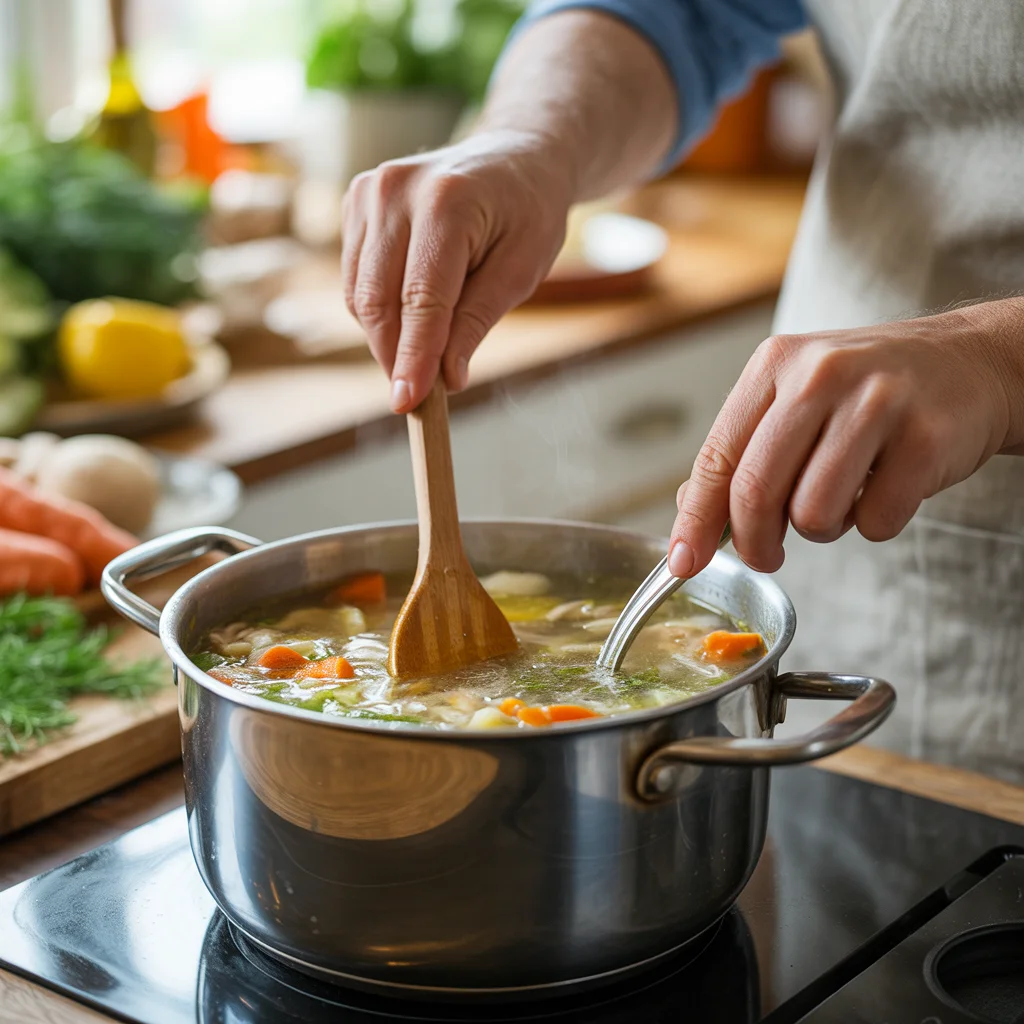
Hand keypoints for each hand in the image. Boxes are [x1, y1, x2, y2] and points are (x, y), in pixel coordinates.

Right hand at [341, 129, 574, 412]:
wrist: (515, 155)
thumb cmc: (529, 213)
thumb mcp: (522, 270)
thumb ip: (478, 321)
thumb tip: (445, 378)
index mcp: (446, 201)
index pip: (421, 299)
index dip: (413, 357)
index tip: (407, 403)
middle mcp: (395, 189)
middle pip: (378, 300)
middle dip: (395, 356)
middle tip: (417, 397)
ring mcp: (368, 191)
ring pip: (359, 295)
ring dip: (386, 336)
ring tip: (425, 351)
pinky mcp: (355, 202)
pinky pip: (355, 279)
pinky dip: (379, 310)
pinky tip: (413, 314)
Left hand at [668, 299, 1023, 577]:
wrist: (970, 362)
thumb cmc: (868, 391)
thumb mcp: (794, 398)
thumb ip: (742, 451)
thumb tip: (689, 518)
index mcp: (775, 364)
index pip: (716, 457)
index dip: (694, 521)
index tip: (683, 563)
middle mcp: (820, 375)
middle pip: (756, 492)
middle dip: (754, 543)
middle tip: (766, 556)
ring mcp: (877, 403)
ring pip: (813, 514)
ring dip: (822, 529)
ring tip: (842, 498)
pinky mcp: (926, 438)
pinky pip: (874, 522)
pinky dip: (874, 523)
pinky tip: (886, 487)